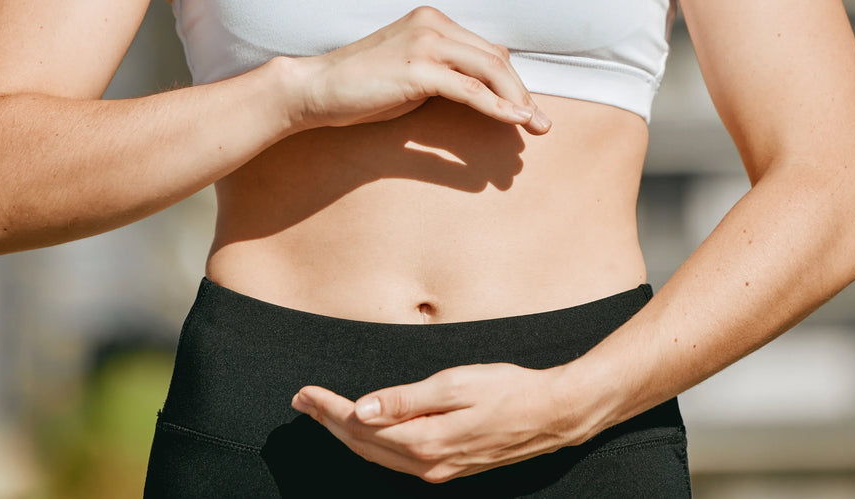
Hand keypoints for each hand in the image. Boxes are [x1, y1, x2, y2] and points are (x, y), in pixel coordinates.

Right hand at [287, 6, 551, 133]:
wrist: (318, 88)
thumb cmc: (361, 85)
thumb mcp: (411, 72)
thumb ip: (445, 72)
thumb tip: (482, 88)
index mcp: (432, 21)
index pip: (487, 50)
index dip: (511, 81)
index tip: (526, 109)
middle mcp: (433, 25)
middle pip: (495, 58)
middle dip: (522, 92)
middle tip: (541, 124)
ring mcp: (425, 44)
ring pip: (490, 70)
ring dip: (517, 100)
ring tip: (534, 126)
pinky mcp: (419, 69)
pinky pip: (470, 90)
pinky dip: (497, 107)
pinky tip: (514, 121)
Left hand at [290, 363, 578, 483]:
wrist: (553, 413)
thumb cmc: (508, 390)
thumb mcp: (455, 385)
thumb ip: (405, 399)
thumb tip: (361, 409)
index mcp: (425, 440)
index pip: (361, 425)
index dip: (329, 409)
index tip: (305, 393)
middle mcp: (427, 463)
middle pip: (363, 445)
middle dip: (328, 422)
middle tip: (301, 400)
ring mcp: (438, 469)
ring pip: (377, 456)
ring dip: (346, 434)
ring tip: (321, 413)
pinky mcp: (448, 466)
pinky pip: (396, 460)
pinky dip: (372, 445)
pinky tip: (364, 432)